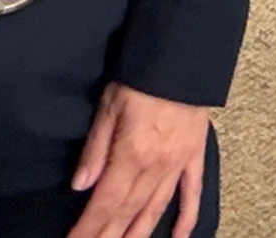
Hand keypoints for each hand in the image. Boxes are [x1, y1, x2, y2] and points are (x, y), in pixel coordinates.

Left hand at [69, 84, 213, 237]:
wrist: (183, 56)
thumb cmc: (142, 75)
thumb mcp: (109, 106)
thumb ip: (96, 148)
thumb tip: (81, 185)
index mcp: (131, 154)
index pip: (105, 202)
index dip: (89, 228)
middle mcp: (156, 167)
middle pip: (128, 213)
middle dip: (109, 237)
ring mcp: (178, 164)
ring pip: (156, 210)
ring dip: (139, 235)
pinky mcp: (195, 155)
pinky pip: (192, 193)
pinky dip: (186, 218)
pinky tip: (179, 237)